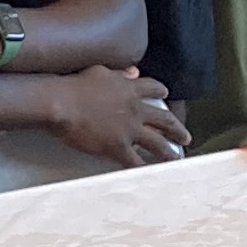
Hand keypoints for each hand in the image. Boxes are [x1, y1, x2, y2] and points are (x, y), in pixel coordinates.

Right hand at [44, 66, 186, 166]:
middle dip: (177, 128)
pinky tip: (151, 175)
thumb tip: (132, 71)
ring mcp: (129, 129)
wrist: (61, 103)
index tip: (166, 96)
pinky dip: (145, 169)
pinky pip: (136, 162)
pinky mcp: (118, 147)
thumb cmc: (74, 86)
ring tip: (176, 158)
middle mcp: (135, 109)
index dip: (161, 93)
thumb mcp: (100, 71)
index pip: (153, 88)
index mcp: (129, 88)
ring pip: (157, 143)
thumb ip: (119, 73)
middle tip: (185, 136)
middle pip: (164, 119)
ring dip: (169, 152)